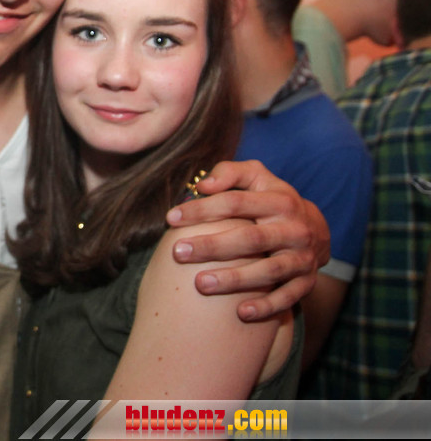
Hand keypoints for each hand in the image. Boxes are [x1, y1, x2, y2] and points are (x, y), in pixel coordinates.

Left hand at [165, 160, 329, 321]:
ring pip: (269, 270)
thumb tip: (202, 185)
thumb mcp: (256, 177)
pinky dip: (267, 306)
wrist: (315, 229)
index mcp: (279, 201)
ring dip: (235, 279)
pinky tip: (240, 314)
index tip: (171, 218)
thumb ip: (229, 173)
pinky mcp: (307, 282)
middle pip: (251, 238)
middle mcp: (294, 229)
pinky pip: (288, 297)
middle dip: (213, 246)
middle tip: (178, 252)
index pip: (236, 203)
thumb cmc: (270, 199)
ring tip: (200, 284)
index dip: (203, 209)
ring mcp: (303, 257)